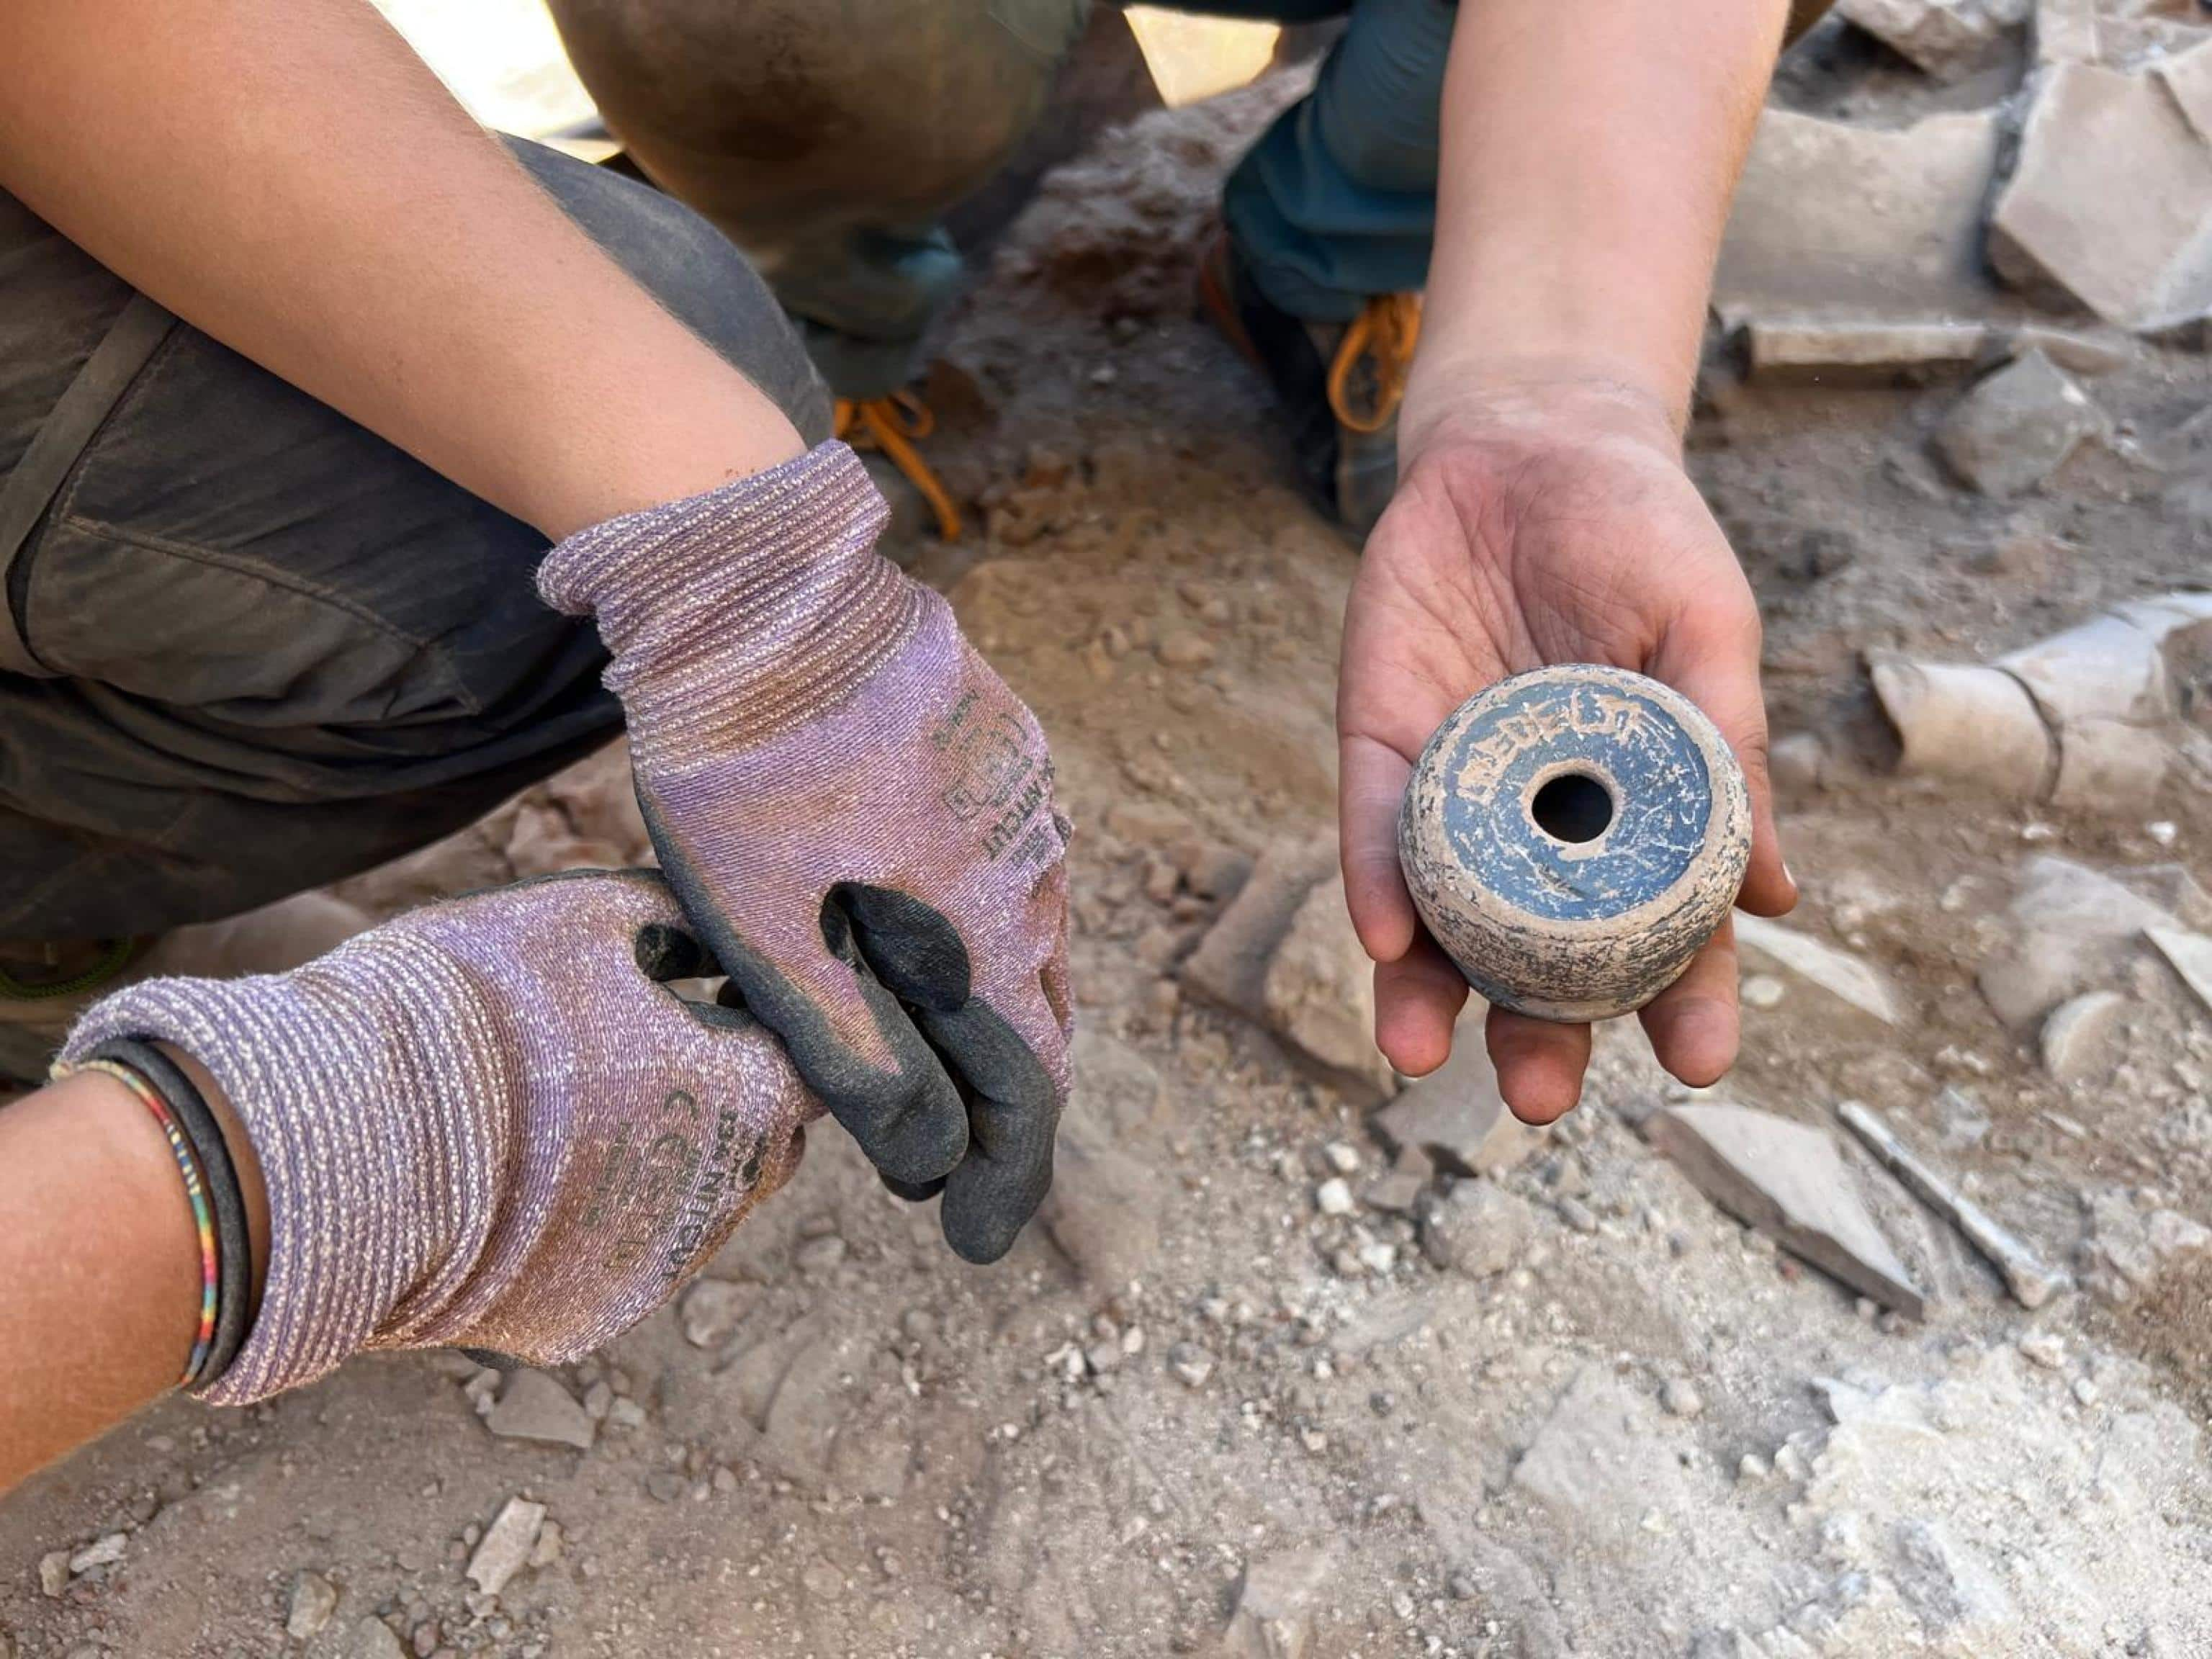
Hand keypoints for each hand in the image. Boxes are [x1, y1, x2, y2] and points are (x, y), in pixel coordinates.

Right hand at [63, 870, 815, 1403]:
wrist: (338, 1144)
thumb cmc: (471, 1009)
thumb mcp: (591, 915)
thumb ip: (680, 925)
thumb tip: (712, 935)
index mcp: (752, 1098)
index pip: (807, 1060)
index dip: (766, 1025)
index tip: (724, 1001)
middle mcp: (727, 1201)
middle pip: (762, 1143)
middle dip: (727, 1098)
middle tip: (648, 1050)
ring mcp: (655, 1274)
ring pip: (691, 1209)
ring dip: (658, 1164)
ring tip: (563, 1117)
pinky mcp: (579, 1325)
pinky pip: (611, 1264)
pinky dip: (586, 1227)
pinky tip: (521, 1186)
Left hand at [538, 443, 1072, 1263]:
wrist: (753, 580)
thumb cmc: (741, 765)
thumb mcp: (772, 933)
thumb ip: (857, 1056)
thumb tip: (927, 1163)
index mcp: (988, 924)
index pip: (1031, 1088)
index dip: (1006, 1177)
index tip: (970, 1240)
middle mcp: (1035, 864)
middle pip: (1036, 1017)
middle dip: (991, 1102)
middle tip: (927, 1163)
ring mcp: (1025, 795)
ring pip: (1022, 935)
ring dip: (976, 1006)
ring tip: (902, 1047)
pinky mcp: (1000, 742)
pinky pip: (1007, 860)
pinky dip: (967, 918)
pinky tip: (901, 918)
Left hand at [1338, 375, 1794, 1121]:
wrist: (1526, 443)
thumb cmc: (1641, 541)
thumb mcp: (1705, 631)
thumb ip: (1725, 749)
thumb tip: (1775, 898)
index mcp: (1640, 812)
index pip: (1667, 929)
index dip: (1685, 1001)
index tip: (1701, 1066)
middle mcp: (1543, 824)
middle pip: (1541, 953)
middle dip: (1539, 1032)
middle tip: (1537, 1099)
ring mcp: (1459, 792)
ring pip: (1442, 918)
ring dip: (1429, 992)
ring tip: (1418, 1056)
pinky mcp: (1382, 746)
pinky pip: (1374, 830)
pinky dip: (1374, 883)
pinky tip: (1382, 937)